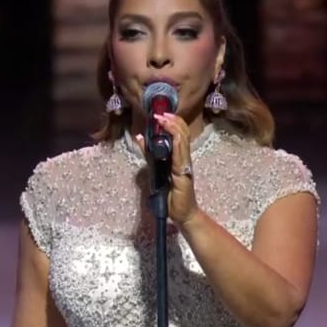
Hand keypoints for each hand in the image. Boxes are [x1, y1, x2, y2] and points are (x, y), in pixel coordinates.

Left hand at [132, 112, 200, 226]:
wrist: (181, 214)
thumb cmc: (170, 195)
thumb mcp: (155, 171)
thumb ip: (150, 155)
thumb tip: (141, 137)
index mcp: (178, 157)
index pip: (179, 134)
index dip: (172, 122)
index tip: (161, 113)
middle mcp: (184, 159)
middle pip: (182, 134)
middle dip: (172, 121)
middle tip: (161, 113)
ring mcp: (185, 166)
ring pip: (183, 142)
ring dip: (173, 128)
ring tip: (164, 119)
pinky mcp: (183, 174)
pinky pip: (181, 156)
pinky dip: (177, 144)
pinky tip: (173, 136)